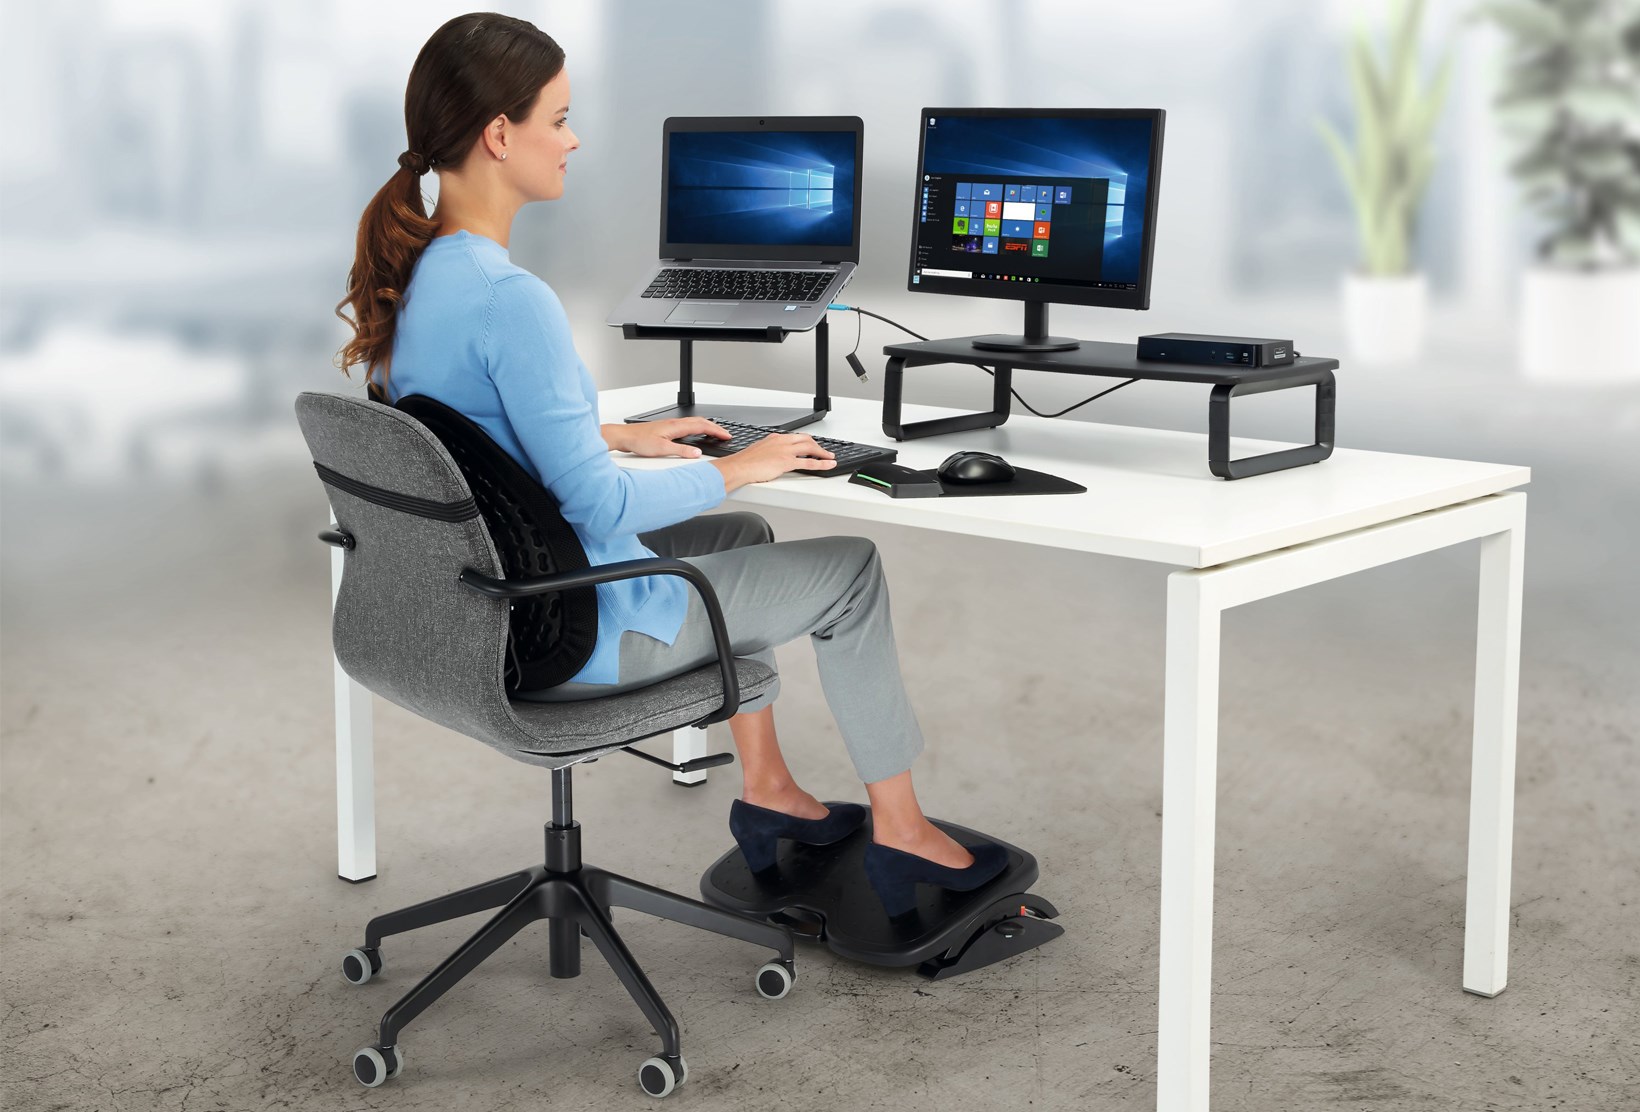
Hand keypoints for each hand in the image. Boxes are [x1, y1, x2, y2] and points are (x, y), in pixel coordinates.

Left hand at [610, 417, 730, 458]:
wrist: (624, 437)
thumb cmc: (639, 441)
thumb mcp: (662, 449)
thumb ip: (681, 451)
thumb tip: (697, 454)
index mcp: (675, 426)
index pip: (702, 426)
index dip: (716, 430)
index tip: (727, 435)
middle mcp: (674, 423)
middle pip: (700, 421)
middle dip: (715, 427)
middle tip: (725, 434)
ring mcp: (670, 425)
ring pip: (693, 422)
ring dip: (706, 426)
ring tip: (715, 433)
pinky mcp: (665, 429)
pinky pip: (687, 426)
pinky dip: (697, 428)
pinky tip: (695, 434)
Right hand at [715, 431, 835, 489]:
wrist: (738, 467)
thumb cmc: (744, 463)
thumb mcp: (758, 452)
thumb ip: (768, 452)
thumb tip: (772, 458)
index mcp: (775, 438)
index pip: (796, 437)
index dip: (807, 441)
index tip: (812, 445)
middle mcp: (782, 442)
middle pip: (806, 440)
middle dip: (817, 445)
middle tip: (824, 451)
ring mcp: (785, 451)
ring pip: (810, 449)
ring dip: (823, 453)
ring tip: (830, 457)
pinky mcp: (787, 462)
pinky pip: (809, 463)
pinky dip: (822, 463)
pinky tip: (828, 465)